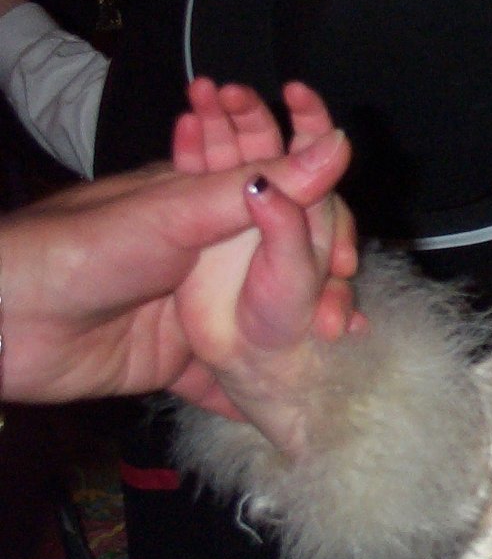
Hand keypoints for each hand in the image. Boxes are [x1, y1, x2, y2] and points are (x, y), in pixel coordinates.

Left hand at [170, 79, 359, 451]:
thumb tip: (339, 144)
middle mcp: (210, 254)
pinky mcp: (178, 362)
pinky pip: (232, 381)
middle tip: (340, 324)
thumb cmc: (76, 250)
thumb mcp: (177, 212)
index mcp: (210, 201)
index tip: (348, 264)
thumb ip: (262, 187)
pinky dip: (261, 397)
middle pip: (288, 271)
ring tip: (334, 368)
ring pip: (268, 327)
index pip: (292, 205)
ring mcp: (196, 310)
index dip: (328, 229)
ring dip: (301, 345)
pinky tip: (296, 414)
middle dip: (322, 295)